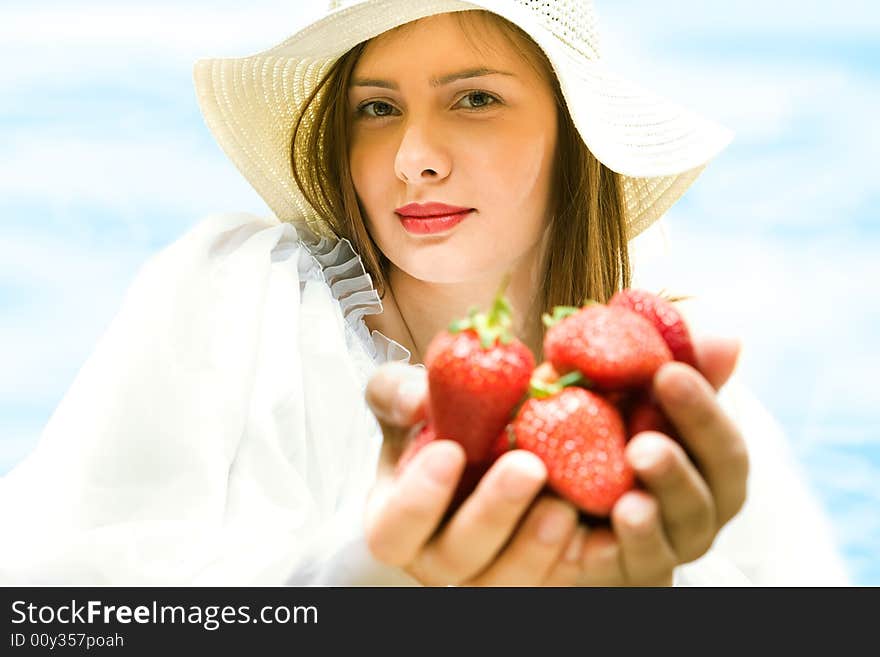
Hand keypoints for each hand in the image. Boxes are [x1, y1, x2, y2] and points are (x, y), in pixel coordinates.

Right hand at [364, 362, 582, 585]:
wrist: (488, 439)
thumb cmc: (437, 422)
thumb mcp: (408, 397)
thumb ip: (399, 393)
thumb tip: (418, 401)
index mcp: (395, 519)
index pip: (392, 529)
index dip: (418, 499)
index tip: (450, 450)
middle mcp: (439, 558)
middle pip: (456, 559)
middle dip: (494, 513)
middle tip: (528, 466)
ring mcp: (490, 574)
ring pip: (509, 582)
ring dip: (538, 545)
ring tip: (565, 500)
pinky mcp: (541, 574)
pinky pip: (561, 578)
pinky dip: (584, 555)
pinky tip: (606, 528)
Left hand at [543, 335, 749, 585]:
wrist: (568, 511)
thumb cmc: (611, 444)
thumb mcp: (633, 405)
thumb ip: (672, 374)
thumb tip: (728, 338)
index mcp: (712, 467)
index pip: (723, 439)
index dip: (702, 407)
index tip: (667, 372)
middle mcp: (704, 508)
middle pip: (714, 485)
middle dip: (683, 456)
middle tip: (645, 438)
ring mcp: (673, 543)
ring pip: (683, 525)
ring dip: (663, 495)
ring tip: (636, 474)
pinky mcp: (636, 569)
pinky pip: (641, 558)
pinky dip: (636, 537)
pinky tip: (620, 511)